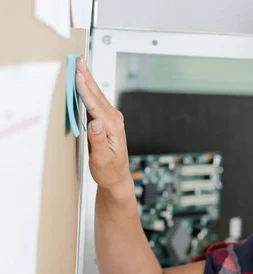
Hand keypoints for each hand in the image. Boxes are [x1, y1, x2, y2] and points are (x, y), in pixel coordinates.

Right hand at [75, 57, 132, 194]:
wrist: (116, 177)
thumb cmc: (108, 170)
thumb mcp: (102, 158)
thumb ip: (98, 140)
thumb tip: (95, 122)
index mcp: (112, 126)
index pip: (95, 104)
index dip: (85, 88)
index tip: (78, 73)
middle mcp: (114, 119)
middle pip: (97, 94)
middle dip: (87, 76)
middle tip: (78, 60)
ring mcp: (111, 119)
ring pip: (96, 95)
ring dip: (87, 79)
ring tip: (80, 65)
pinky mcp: (106, 121)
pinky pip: (95, 102)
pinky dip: (88, 90)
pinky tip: (83, 82)